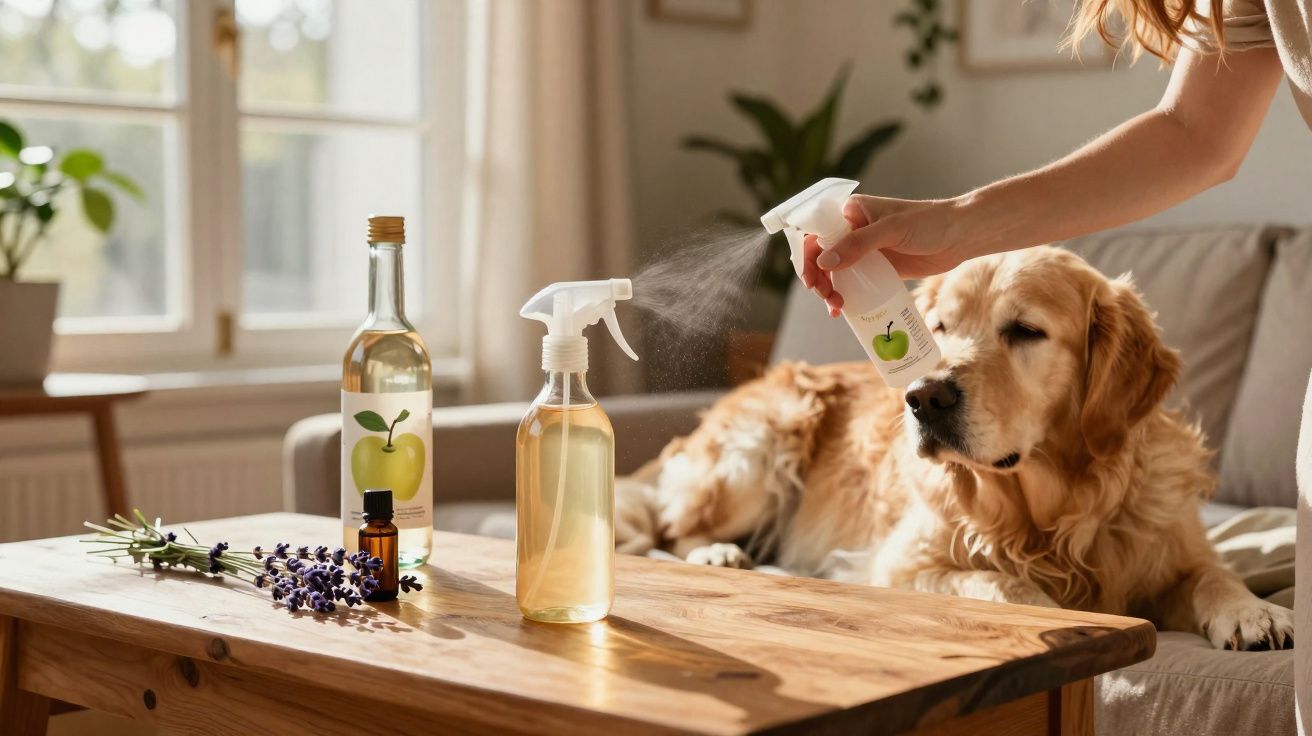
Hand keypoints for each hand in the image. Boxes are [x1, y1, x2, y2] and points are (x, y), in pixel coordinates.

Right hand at [799, 195, 974, 315]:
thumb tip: (824, 263)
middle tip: (826, 296)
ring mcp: (864, 251)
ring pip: (834, 272)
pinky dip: (845, 296)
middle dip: (817, 278)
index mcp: (852, 212)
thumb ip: (858, 244)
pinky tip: (844, 310)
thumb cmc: (929, 223)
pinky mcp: (877, 269)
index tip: (812, 277)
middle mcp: (853, 230)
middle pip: (821, 256)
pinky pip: (853, 283)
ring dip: (829, 290)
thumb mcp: (891, 230)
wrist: (962, 236)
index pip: (817, 232)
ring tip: (836, 307)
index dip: (808, 255)